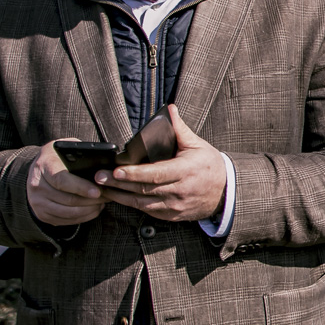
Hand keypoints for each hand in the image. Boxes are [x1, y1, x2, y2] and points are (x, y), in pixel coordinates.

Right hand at [28, 140, 106, 225]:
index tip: (97, 191)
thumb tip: (103, 163)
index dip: (81, 187)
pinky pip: (67, 220)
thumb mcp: (67, 148)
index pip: (61, 180)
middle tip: (108, 196)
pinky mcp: (42, 215)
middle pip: (68, 199)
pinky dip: (84, 216)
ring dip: (90, 209)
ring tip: (103, 202)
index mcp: (44, 166)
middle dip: (92, 200)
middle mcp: (37, 186)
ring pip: (69, 212)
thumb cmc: (59, 157)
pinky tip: (93, 208)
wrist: (39, 170)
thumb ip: (81, 153)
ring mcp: (37, 202)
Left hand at [96, 106, 226, 221]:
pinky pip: (148, 211)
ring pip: (142, 203)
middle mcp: (180, 191)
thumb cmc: (210, 165)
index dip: (134, 174)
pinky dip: (132, 204)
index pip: (155, 174)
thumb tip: (169, 109)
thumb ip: (179, 128)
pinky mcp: (173, 215)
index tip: (116, 170)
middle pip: (144, 189)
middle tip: (98, 177)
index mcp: (186, 171)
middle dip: (118, 184)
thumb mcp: (197, 145)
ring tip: (101, 188)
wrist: (226, 192)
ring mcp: (176, 206)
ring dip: (120, 196)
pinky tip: (118, 197)